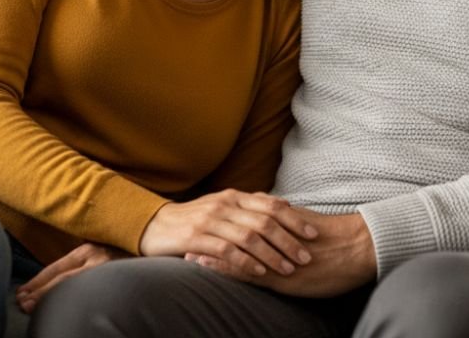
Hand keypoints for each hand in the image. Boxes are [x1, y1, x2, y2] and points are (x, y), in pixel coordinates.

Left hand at [15, 242, 126, 313]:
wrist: (152, 249)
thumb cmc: (125, 254)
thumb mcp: (101, 251)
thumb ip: (85, 260)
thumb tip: (61, 276)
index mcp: (89, 249)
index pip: (57, 266)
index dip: (38, 280)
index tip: (23, 290)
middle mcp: (96, 257)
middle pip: (61, 277)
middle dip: (39, 290)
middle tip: (21, 302)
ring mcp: (106, 270)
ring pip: (72, 286)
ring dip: (49, 297)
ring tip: (30, 307)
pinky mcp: (117, 282)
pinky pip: (90, 294)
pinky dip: (73, 303)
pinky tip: (62, 310)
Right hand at [140, 190, 317, 278]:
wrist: (155, 225)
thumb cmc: (194, 219)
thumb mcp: (222, 207)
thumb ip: (248, 207)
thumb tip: (281, 205)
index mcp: (234, 196)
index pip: (270, 205)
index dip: (294, 219)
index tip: (313, 233)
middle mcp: (225, 204)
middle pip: (264, 220)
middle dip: (289, 239)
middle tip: (306, 255)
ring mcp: (210, 220)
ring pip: (249, 236)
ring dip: (272, 254)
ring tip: (289, 268)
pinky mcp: (196, 238)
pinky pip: (227, 250)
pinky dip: (246, 262)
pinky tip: (260, 273)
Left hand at [186, 210, 375, 297]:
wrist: (358, 247)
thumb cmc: (338, 239)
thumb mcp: (307, 227)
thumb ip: (288, 221)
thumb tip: (276, 212)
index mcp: (279, 224)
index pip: (242, 222)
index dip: (221, 223)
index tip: (200, 221)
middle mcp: (273, 237)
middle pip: (234, 235)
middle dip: (210, 236)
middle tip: (183, 236)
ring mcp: (275, 257)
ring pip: (237, 253)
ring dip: (212, 253)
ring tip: (187, 252)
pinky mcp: (281, 276)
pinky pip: (249, 272)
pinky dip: (227, 270)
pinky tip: (211, 270)